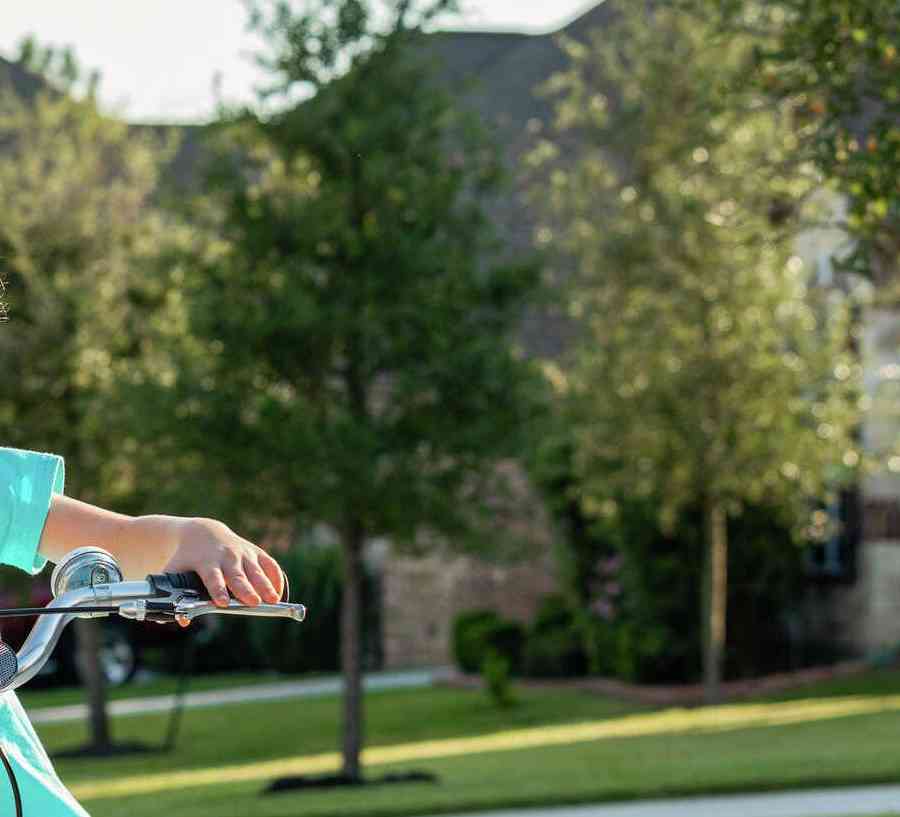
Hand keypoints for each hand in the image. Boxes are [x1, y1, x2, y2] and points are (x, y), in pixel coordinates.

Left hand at [162, 517, 284, 626]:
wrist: (203, 532)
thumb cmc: (189, 558)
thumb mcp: (177, 572)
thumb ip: (176, 596)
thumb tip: (182, 620)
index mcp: (206, 563)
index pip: (212, 578)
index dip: (217, 590)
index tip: (223, 602)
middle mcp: (227, 557)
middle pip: (238, 575)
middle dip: (246, 589)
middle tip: (254, 603)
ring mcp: (243, 553)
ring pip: (256, 570)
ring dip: (266, 585)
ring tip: (274, 600)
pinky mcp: (255, 552)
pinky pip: (269, 564)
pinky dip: (276, 577)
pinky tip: (279, 592)